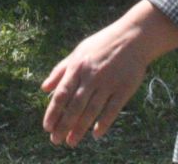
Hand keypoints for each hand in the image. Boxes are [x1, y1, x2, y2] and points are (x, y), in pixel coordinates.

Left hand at [42, 3, 177, 145]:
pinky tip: (96, 134)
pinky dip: (104, 123)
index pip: (62, 94)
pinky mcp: (124, 88)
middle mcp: (91, 76)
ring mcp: (108, 82)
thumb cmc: (103, 44)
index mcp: (78, 66)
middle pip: (75, 106)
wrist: (134, 36)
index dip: (53, 112)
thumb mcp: (79, 52)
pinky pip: (112, 109)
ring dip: (80, 128)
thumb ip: (61, 70)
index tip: (47, 127)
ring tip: (71, 141)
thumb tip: (44, 88)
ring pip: (91, 110)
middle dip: (63, 125)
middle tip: (56, 140)